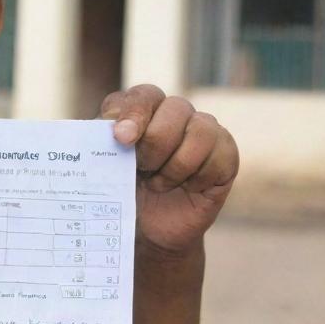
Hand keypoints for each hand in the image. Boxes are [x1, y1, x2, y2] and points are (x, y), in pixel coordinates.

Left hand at [101, 84, 238, 255]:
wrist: (148, 227)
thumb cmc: (123, 190)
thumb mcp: (103, 166)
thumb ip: (100, 144)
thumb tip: (98, 130)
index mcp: (141, 108)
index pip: (143, 96)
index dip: (134, 114)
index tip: (122, 138)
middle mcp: (174, 112)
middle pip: (175, 109)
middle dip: (155, 146)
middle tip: (142, 169)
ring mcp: (204, 130)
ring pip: (201, 131)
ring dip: (176, 165)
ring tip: (158, 183)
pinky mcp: (225, 154)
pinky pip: (220, 156)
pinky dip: (197, 178)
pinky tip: (186, 188)